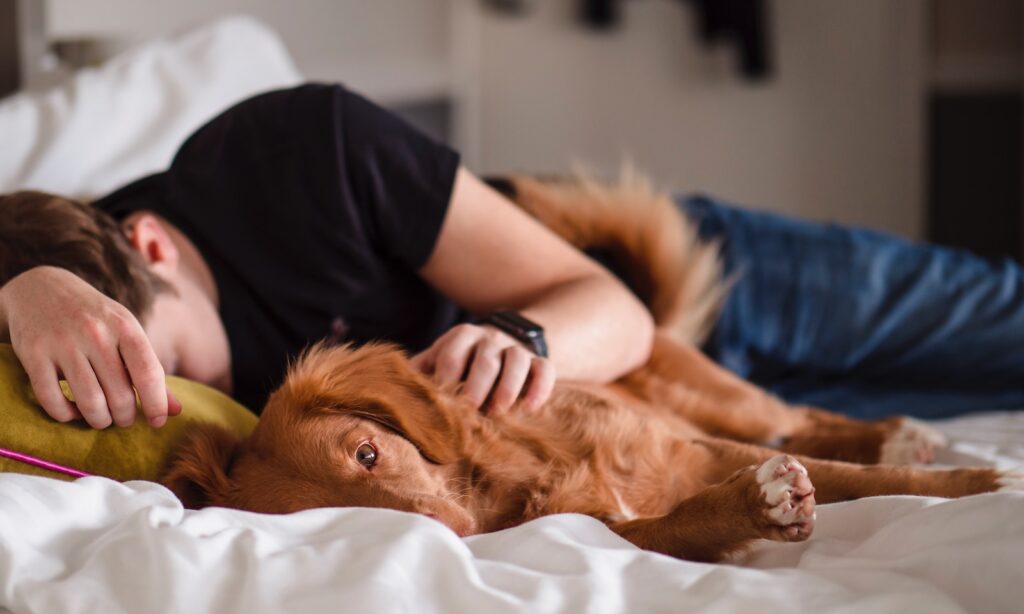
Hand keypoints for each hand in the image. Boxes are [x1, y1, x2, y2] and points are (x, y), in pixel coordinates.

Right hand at [0, 266, 179, 428]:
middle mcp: (95, 333)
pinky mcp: (33, 354)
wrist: (41, 287)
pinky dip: (65, 415)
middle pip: (120, 395)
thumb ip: (149, 370)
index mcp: (125, 326)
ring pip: (89, 402)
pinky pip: (52, 400)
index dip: (156, 404)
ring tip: (102, 418)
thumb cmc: (95, 318)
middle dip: (125, 417)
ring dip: (99, 420)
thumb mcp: (127, 333)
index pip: (148, 373)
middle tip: (123, 419)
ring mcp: (62, 343)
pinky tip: (72, 410)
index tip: (157, 422)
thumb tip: (176, 411)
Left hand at [410, 323, 554, 414]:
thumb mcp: (438, 358)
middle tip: (469, 409)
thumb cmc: (461, 361)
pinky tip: (529, 409)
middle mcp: (490, 339)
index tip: (441, 400)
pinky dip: (539, 389)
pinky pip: (544, 370)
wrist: (502, 343)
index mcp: (461, 336)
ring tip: (499, 411)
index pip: (452, 353)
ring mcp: (516, 349)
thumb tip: (393, 393)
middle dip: (477, 384)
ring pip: (518, 360)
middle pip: (486, 358)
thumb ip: (420, 372)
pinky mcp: (539, 361)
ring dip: (508, 386)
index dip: (447, 376)